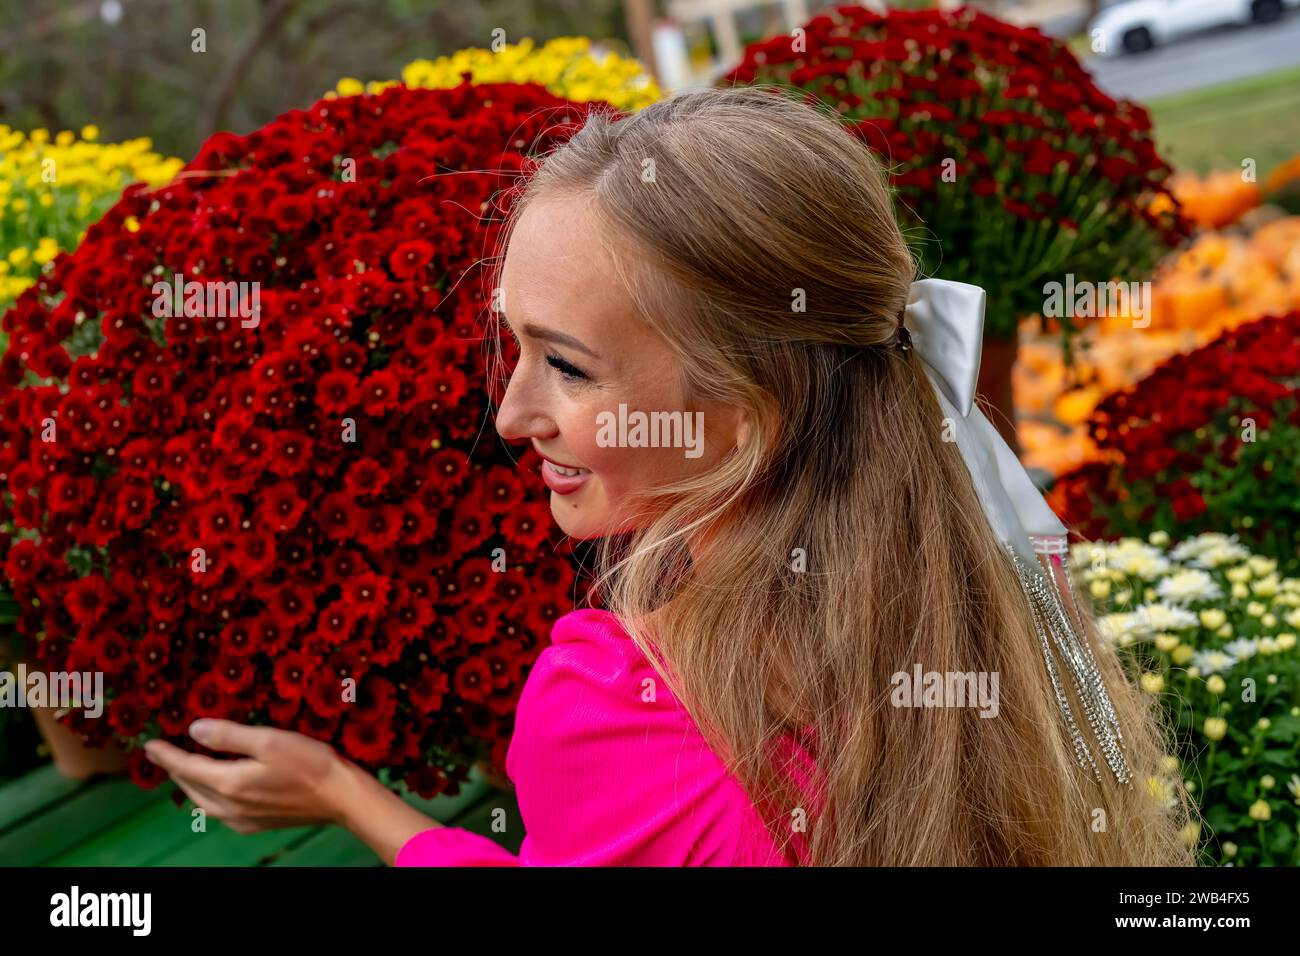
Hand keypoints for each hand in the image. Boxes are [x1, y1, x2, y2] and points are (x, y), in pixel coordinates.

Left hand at [143, 719, 357, 833]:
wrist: (341, 798)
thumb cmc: (310, 763)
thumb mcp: (269, 739)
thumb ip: (229, 735)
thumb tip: (194, 729)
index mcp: (230, 782)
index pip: (186, 767)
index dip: (166, 755)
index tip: (149, 745)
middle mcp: (230, 807)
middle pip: (190, 786)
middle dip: (175, 769)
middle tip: (164, 754)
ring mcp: (242, 820)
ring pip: (203, 802)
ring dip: (191, 784)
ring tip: (184, 769)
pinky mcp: (256, 825)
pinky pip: (220, 812)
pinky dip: (209, 797)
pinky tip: (217, 789)